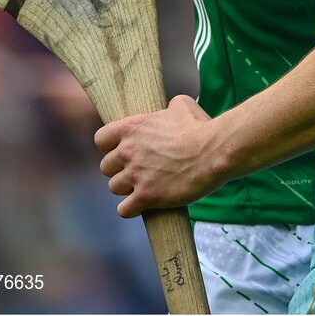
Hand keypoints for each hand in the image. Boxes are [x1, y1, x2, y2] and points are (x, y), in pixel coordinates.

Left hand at [95, 95, 220, 217]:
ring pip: (114, 188)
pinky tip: (144, 204)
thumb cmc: (200, 127)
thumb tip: (168, 110)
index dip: (110, 146)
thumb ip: (166, 108)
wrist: (213, 151)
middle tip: (138, 170)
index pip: (101, 139)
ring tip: (144, 186)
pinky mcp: (145, 196)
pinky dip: (132, 209)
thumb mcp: (181, 105)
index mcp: (132, 128)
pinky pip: (124, 210)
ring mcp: (135, 175)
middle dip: (120, 169)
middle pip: (106, 167)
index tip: (123, 150)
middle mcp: (127, 151)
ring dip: (127, 189)